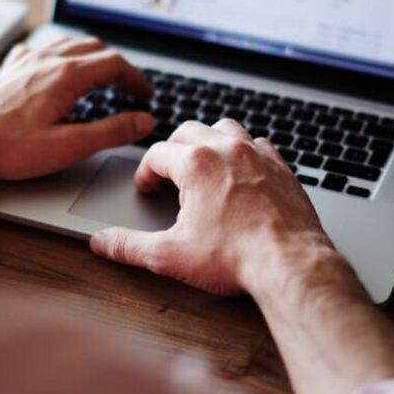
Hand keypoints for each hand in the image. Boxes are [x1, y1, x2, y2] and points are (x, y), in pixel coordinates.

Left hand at [0, 36, 154, 208]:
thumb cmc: (6, 148)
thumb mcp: (68, 146)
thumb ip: (110, 132)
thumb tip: (142, 121)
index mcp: (66, 75)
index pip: (115, 64)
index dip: (136, 79)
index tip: (145, 95)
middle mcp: (45, 59)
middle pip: (94, 48)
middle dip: (117, 66)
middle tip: (129, 88)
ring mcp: (24, 60)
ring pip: (68, 43)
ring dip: (91, 56)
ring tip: (102, 75)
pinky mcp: (8, 69)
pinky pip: (41, 48)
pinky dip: (61, 53)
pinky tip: (57, 67)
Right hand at [90, 118, 342, 295]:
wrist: (291, 265)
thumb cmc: (236, 257)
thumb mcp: (170, 255)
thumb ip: (129, 245)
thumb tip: (102, 242)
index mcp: (196, 164)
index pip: (156, 153)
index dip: (145, 172)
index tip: (146, 188)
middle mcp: (227, 150)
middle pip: (188, 130)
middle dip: (172, 149)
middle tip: (168, 173)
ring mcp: (258, 156)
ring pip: (225, 128)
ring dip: (209, 141)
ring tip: (202, 164)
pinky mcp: (283, 168)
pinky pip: (259, 144)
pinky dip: (245, 151)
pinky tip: (241, 173)